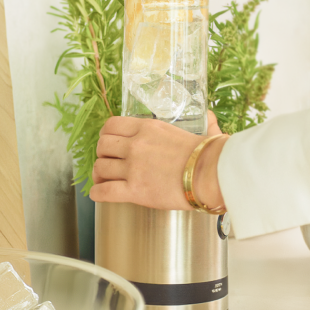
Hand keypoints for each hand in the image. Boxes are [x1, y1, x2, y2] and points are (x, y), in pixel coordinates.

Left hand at [90, 112, 228, 210]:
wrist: (211, 174)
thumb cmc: (209, 154)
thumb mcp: (198, 130)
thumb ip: (201, 122)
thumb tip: (211, 116)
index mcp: (147, 128)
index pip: (111, 125)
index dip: (106, 134)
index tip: (108, 140)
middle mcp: (135, 145)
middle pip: (102, 145)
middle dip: (102, 154)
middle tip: (108, 160)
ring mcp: (133, 168)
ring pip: (100, 168)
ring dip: (99, 174)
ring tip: (103, 179)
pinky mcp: (135, 190)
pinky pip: (104, 192)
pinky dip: (97, 193)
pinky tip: (99, 194)